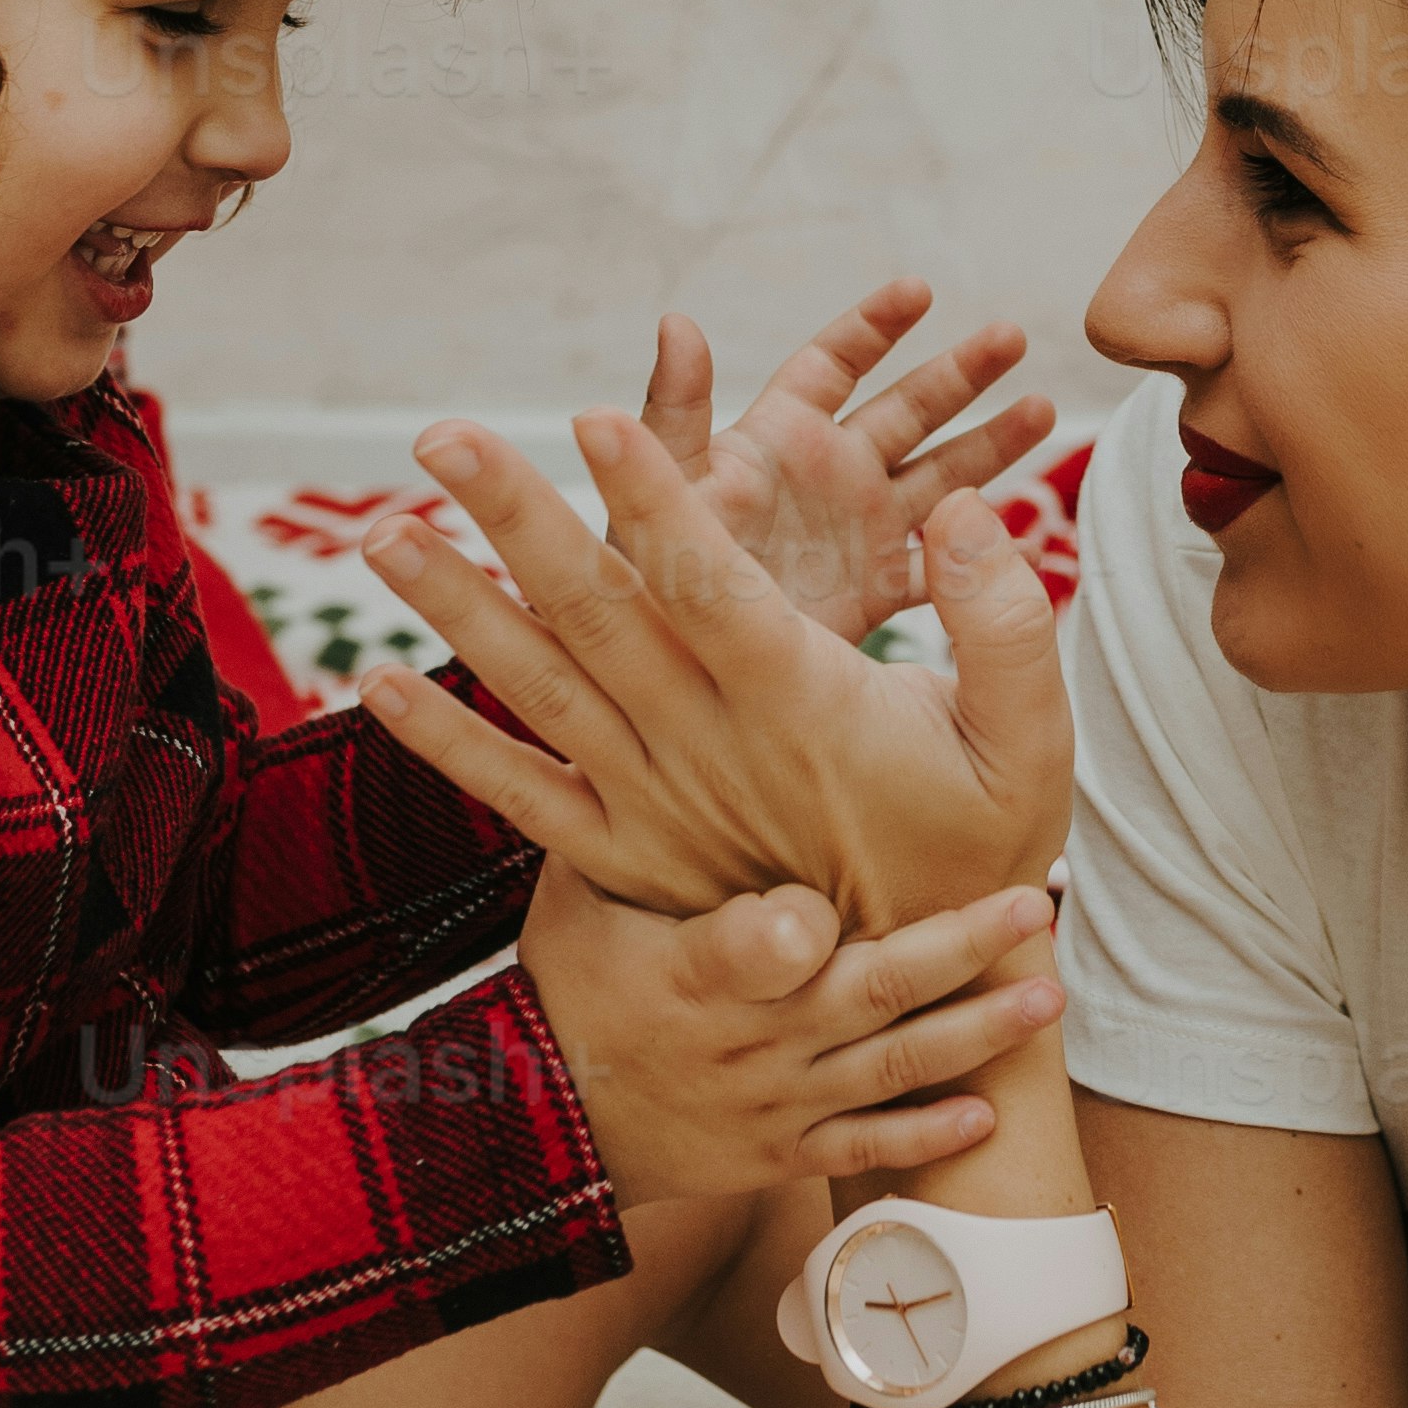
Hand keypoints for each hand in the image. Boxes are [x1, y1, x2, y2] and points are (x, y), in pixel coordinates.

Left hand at [362, 412, 1067, 928]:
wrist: (924, 989)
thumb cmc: (981, 843)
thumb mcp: (1033, 741)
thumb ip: (1009, 623)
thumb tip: (966, 512)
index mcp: (801, 702)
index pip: (713, 584)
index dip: (656, 501)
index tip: (597, 417)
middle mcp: (708, 745)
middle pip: (599, 614)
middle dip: (516, 517)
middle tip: (441, 434)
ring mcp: (656, 799)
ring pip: (540, 690)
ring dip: (458, 609)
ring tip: (379, 533)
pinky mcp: (626, 851)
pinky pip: (520, 794)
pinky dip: (447, 742)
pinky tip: (374, 686)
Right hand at [517, 868, 1061, 1207]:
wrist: (549, 1127)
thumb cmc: (577, 981)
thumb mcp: (580, 894)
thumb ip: (628, 816)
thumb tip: (656, 693)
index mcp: (695, 971)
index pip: (750, 949)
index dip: (790, 930)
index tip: (838, 897)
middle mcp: (749, 1040)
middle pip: (864, 994)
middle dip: (954, 952)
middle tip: (1032, 902)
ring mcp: (774, 1101)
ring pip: (888, 1067)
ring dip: (974, 1034)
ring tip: (1048, 997)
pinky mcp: (782, 1152)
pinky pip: (863, 1148)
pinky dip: (924, 1137)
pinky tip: (986, 1113)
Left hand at [634, 279, 1051, 651]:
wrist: (666, 695)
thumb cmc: (642, 588)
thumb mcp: (664, 500)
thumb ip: (674, 415)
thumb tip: (677, 320)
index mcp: (775, 443)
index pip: (833, 364)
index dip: (875, 325)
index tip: (919, 291)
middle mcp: (821, 480)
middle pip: (904, 409)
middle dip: (959, 372)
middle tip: (1011, 337)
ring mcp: (852, 536)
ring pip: (936, 479)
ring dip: (988, 446)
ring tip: (1045, 409)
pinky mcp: (869, 595)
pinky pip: (937, 565)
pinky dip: (978, 554)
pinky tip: (1025, 541)